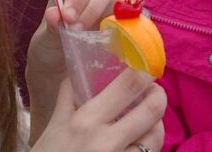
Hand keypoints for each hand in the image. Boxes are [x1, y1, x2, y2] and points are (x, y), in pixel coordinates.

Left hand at [27, 0, 125, 143]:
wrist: (61, 78)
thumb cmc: (50, 54)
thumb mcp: (44, 43)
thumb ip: (51, 28)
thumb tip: (54, 14)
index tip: (68, 17)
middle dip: (95, 6)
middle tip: (80, 31)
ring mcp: (112, 9)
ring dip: (120, 11)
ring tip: (109, 33)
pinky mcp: (127, 25)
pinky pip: (140, 16)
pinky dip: (137, 23)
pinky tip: (126, 40)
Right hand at [32, 70, 165, 151]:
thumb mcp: (54, 126)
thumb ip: (68, 97)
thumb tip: (78, 71)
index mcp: (87, 121)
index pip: (129, 85)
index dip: (145, 73)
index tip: (146, 67)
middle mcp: (108, 141)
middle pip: (152, 109)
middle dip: (158, 95)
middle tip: (152, 90)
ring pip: (156, 136)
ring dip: (155, 124)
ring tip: (146, 120)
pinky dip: (146, 147)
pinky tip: (136, 143)